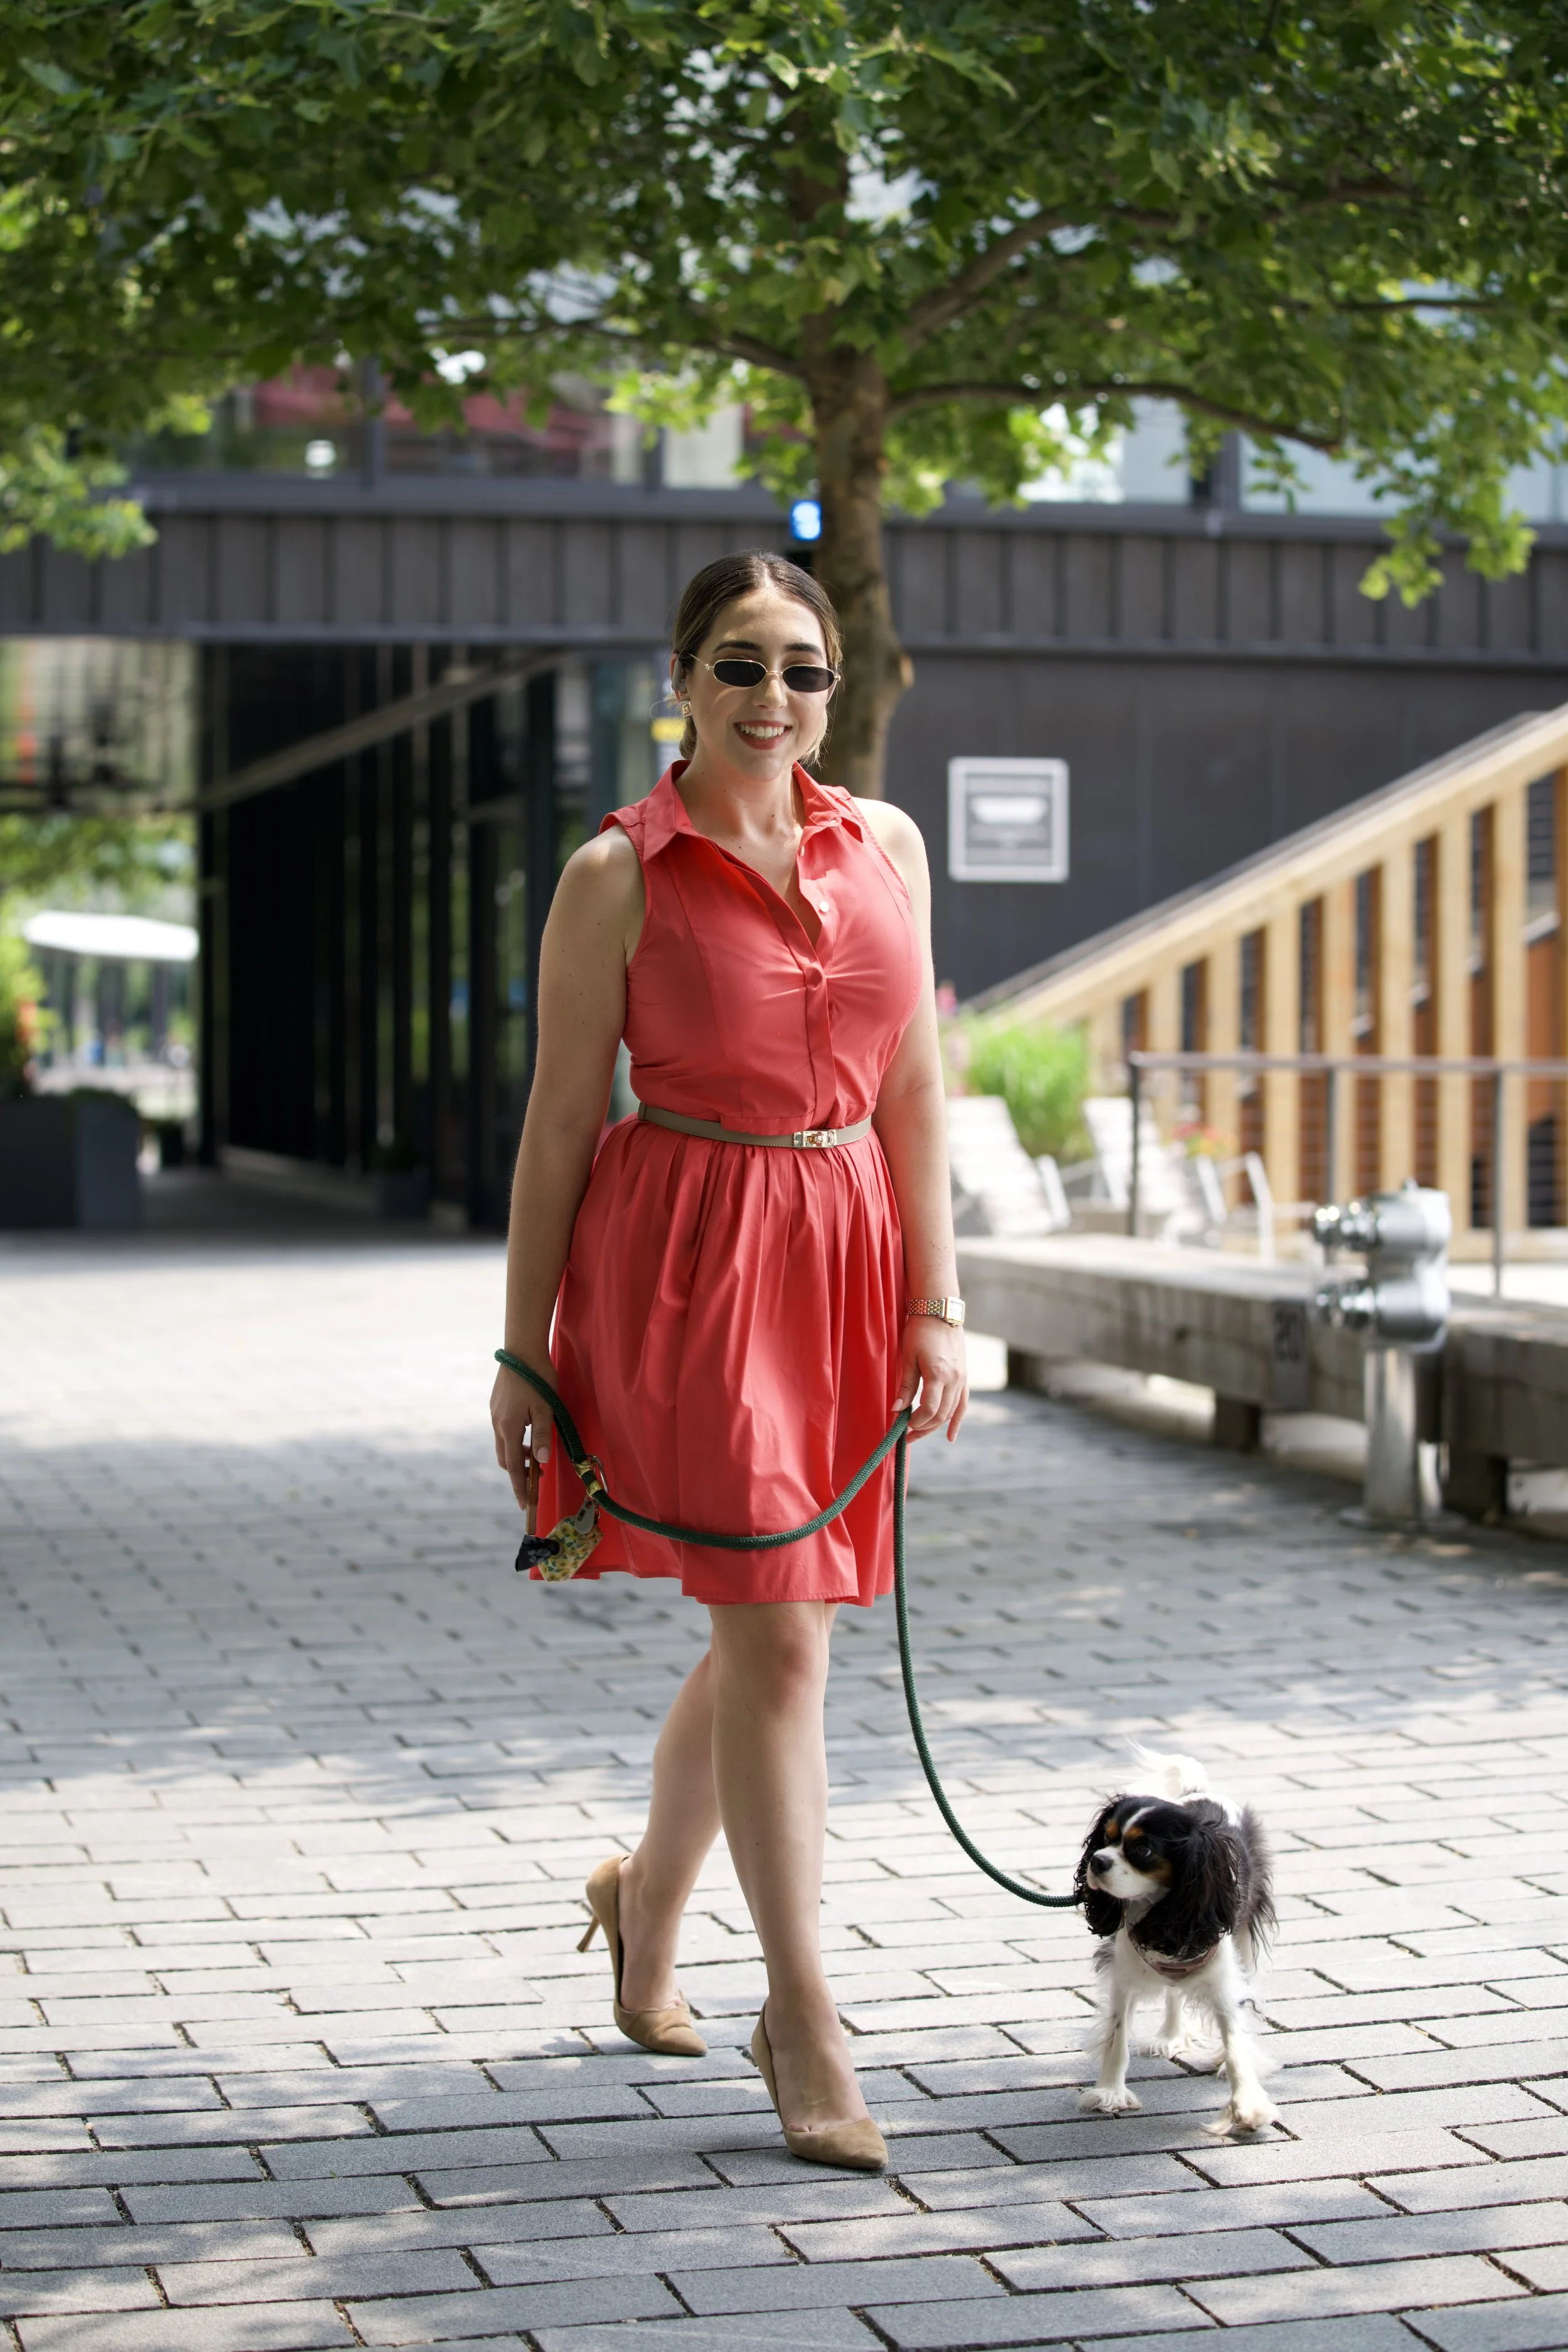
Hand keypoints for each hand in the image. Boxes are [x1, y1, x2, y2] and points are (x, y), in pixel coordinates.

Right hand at [491, 1350, 555, 1513]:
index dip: (520, 1487)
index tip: (525, 1506)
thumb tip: (541, 1461)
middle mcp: (497, 1424)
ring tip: (536, 1457)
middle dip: (519, 1475)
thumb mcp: (546, 1408)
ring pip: (503, 1445)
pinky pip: (502, 1432)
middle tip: (537, 1483)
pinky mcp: (495, 1406)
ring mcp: (494, 1414)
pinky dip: (514, 1441)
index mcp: (508, 1428)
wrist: (521, 1349)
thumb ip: (543, 1435)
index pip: (514, 1467)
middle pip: (506, 1460)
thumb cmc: (538, 1378)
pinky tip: (528, 1434)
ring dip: (518, 1456)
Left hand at [895, 1317, 967, 1442]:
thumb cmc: (920, 1331)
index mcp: (938, 1374)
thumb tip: (896, 1410)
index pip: (929, 1409)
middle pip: (941, 1415)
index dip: (915, 1422)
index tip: (902, 1425)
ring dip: (935, 1426)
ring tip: (918, 1434)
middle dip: (923, 1429)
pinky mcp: (964, 1376)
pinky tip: (950, 1436)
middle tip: (906, 1437)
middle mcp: (954, 1379)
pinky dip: (957, 1420)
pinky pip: (963, 1403)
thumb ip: (905, 1386)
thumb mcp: (907, 1357)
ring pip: (951, 1412)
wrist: (940, 1312)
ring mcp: (962, 1378)